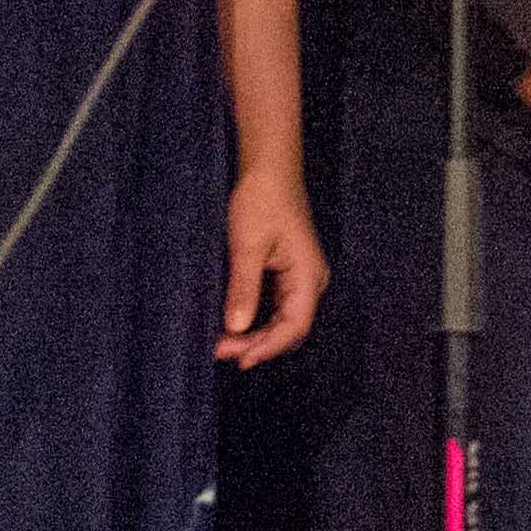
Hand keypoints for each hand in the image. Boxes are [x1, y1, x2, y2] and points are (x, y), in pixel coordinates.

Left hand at [218, 168, 325, 366]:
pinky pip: (277, 307)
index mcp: (309, 275)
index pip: (294, 326)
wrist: (269, 169)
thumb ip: (244, 288)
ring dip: (256, 335)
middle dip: (258, 344)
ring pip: (283, 320)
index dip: (267, 347)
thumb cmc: (261, 201)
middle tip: (218, 350)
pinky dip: (257, 320)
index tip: (238, 360)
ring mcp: (301, 277)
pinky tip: (234, 325)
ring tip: (222, 343)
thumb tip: (236, 328)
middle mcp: (311, 281)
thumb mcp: (247, 245)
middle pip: (291, 328)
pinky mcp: (288, 272)